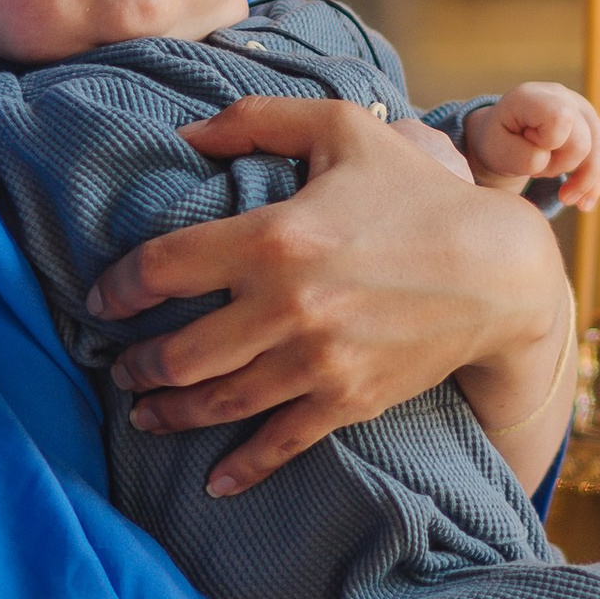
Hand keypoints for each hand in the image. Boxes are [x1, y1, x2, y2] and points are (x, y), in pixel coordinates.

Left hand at [84, 92, 573, 491]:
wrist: (497, 272)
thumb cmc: (416, 192)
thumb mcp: (341, 130)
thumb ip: (257, 120)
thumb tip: (186, 135)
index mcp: (273, 236)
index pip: (163, 267)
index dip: (119, 288)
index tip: (102, 299)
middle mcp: (285, 305)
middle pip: (178, 350)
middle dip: (135, 364)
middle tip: (117, 366)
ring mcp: (315, 361)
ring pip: (216, 401)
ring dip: (167, 412)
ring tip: (143, 412)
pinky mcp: (346, 400)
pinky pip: (279, 443)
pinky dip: (241, 467)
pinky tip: (214, 479)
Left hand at [463, 79, 599, 205]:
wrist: (503, 137)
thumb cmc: (499, 143)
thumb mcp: (497, 153)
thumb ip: (521, 157)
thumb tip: (547, 160)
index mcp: (533, 96)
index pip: (560, 117)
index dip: (549, 143)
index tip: (528, 145)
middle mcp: (562, 95)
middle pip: (582, 142)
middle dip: (560, 166)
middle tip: (536, 171)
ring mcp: (580, 107)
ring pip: (599, 149)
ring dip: (581, 179)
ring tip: (564, 197)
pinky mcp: (592, 124)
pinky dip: (593, 182)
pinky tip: (584, 203)